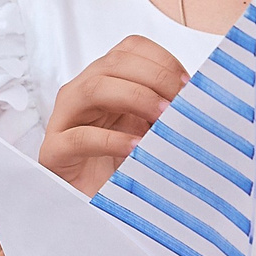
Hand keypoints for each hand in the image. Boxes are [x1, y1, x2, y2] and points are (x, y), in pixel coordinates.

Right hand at [38, 36, 188, 196]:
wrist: (90, 207)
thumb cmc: (121, 166)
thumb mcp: (148, 130)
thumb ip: (165, 111)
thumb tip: (200, 100)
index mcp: (104, 80)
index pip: (130, 48)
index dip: (162, 60)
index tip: (188, 84)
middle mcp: (81, 92)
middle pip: (114, 63)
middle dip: (155, 78)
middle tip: (182, 102)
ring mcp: (64, 119)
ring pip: (93, 88)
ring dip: (135, 97)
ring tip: (163, 118)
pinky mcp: (55, 151)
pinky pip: (80, 137)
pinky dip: (111, 140)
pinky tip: (135, 148)